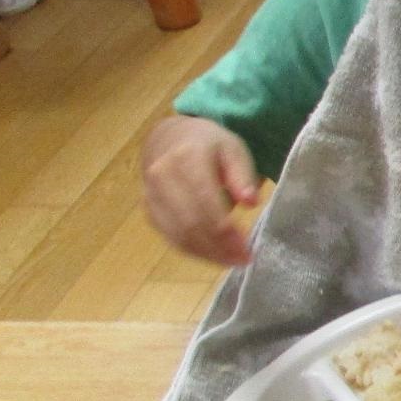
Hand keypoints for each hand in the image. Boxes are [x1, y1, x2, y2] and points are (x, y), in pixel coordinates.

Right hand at [141, 117, 260, 266]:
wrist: (170, 139)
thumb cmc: (209, 145)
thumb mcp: (233, 149)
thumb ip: (242, 174)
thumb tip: (251, 202)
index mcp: (186, 158)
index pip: (205, 200)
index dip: (225, 229)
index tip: (247, 246)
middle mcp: (162, 176)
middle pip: (190, 221)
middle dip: (219, 246)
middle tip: (244, 259)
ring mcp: (151, 194)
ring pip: (178, 233)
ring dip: (207, 253)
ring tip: (232, 261)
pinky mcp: (149, 209)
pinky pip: (170, 236)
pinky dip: (193, 251)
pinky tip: (214, 256)